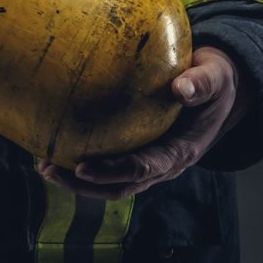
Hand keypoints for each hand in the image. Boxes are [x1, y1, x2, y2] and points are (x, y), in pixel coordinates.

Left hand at [36, 46, 249, 199]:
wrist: (218, 84)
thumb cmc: (215, 78)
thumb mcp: (215, 77)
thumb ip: (201, 83)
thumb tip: (180, 88)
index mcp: (181, 152)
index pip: (142, 169)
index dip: (113, 172)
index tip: (83, 166)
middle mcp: (163, 164)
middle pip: (120, 185)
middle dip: (84, 184)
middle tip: (49, 169)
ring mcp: (150, 159)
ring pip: (111, 180)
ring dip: (78, 179)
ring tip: (43, 165)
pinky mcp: (140, 147)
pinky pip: (110, 158)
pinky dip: (85, 157)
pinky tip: (59, 141)